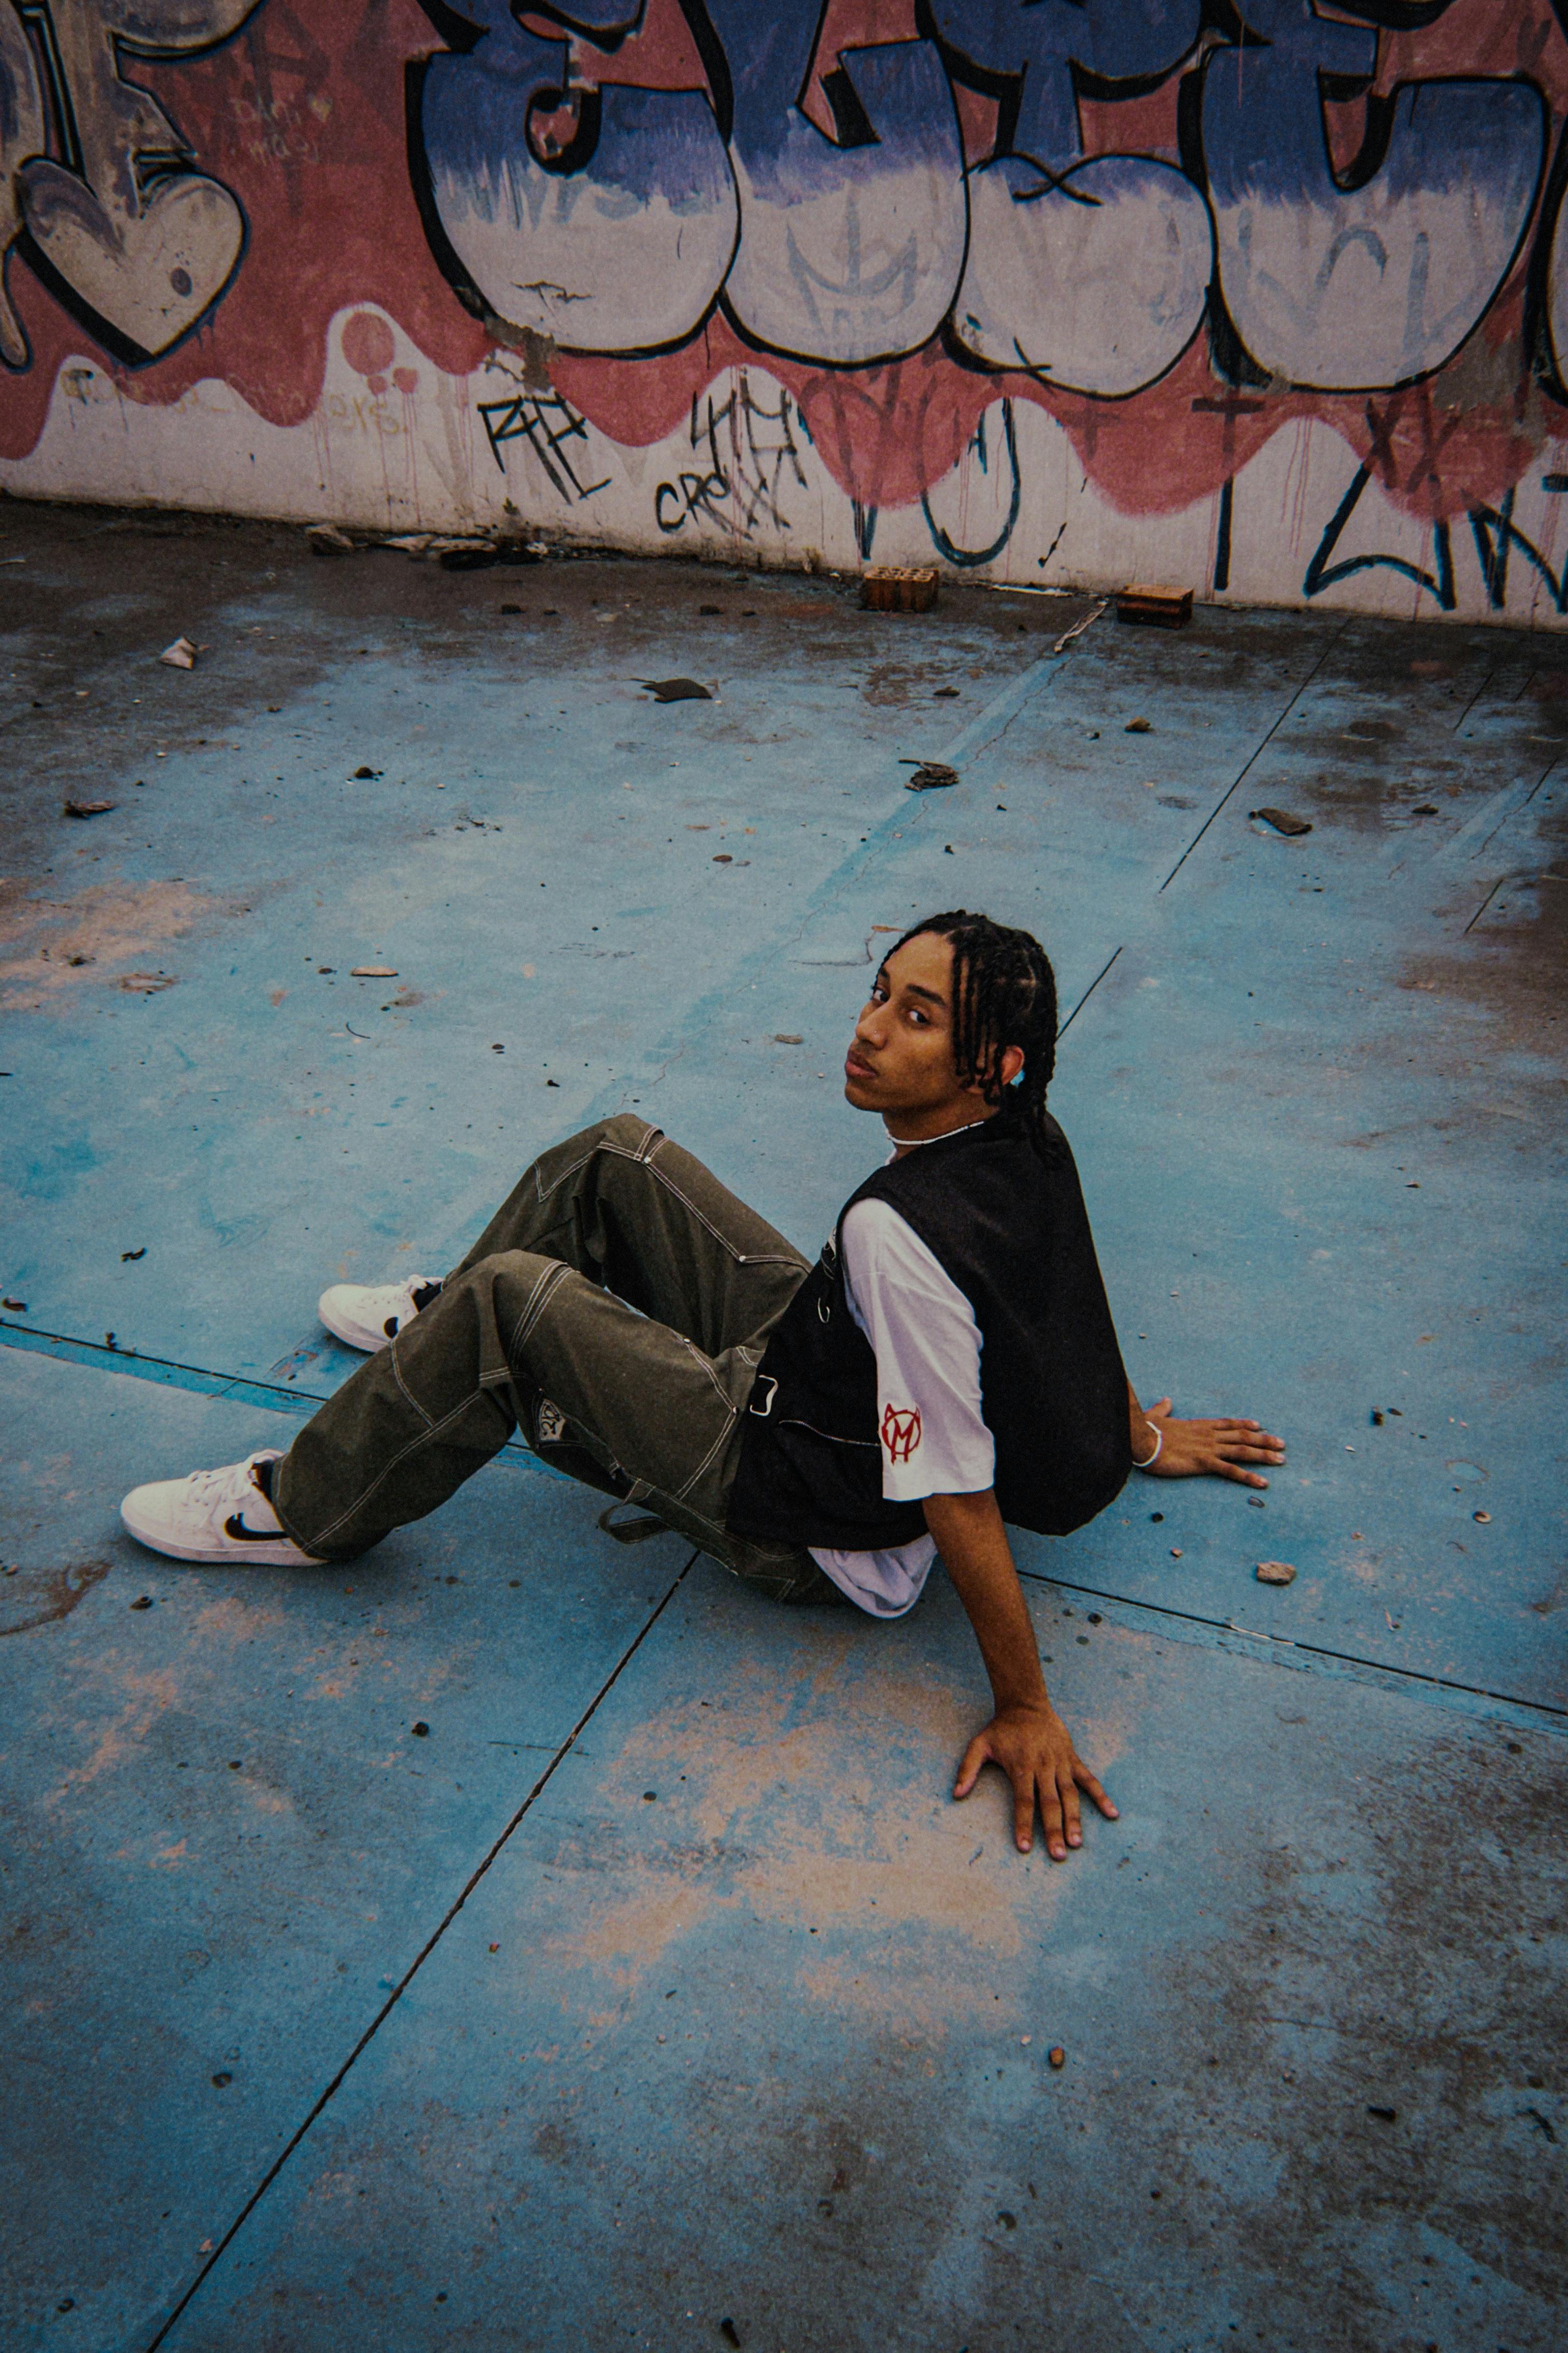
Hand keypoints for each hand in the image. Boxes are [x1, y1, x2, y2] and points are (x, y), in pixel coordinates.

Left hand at [954, 1701, 1117, 1858]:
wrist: (1026, 1704)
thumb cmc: (1002, 1729)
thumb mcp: (979, 1744)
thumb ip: (967, 1769)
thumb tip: (956, 1794)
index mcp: (1021, 1766)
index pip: (1023, 1801)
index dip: (1024, 1824)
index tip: (1025, 1847)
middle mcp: (1043, 1767)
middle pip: (1050, 1803)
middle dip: (1054, 1830)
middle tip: (1058, 1856)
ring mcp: (1060, 1763)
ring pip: (1070, 1795)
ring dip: (1075, 1819)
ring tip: (1077, 1843)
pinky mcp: (1072, 1759)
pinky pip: (1089, 1779)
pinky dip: (1101, 1796)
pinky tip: (1112, 1813)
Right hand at [1137, 1397, 1284, 1488]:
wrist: (1142, 1439)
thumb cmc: (1147, 1430)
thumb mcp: (1157, 1415)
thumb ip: (1164, 1408)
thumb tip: (1166, 1400)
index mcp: (1200, 1425)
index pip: (1228, 1424)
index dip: (1246, 1425)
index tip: (1260, 1426)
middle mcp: (1209, 1435)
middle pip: (1243, 1436)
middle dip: (1264, 1440)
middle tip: (1282, 1445)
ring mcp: (1209, 1448)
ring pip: (1243, 1450)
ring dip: (1264, 1455)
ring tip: (1281, 1460)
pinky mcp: (1204, 1462)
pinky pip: (1231, 1470)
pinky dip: (1248, 1476)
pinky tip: (1262, 1482)